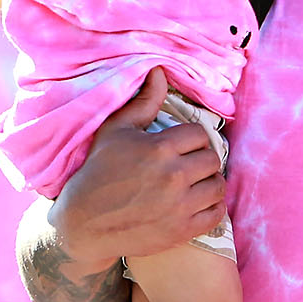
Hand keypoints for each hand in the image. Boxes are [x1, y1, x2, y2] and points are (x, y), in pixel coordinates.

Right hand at [51, 70, 224, 267]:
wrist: (84, 223)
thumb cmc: (98, 171)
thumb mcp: (115, 130)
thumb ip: (144, 101)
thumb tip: (160, 71)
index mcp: (159, 148)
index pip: (199, 134)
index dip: (191, 138)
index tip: (181, 146)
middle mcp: (173, 176)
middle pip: (212, 159)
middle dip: (201, 159)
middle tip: (188, 164)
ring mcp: (179, 206)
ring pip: (218, 186)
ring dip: (209, 182)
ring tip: (194, 183)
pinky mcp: (181, 231)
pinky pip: (216, 214)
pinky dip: (212, 207)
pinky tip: (197, 203)